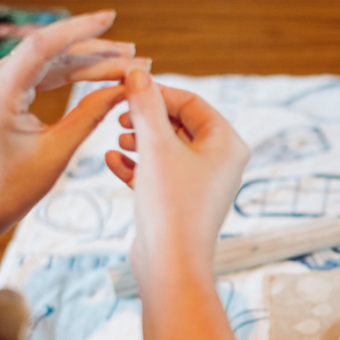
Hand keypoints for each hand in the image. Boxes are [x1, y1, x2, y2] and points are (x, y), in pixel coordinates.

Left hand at [0, 10, 149, 270]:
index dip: (80, 30)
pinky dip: (68, 74)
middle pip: (50, 51)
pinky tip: (97, 73)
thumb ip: (90, 115)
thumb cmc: (7, 189)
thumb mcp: (56, 153)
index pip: (43, 46)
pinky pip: (37, 74)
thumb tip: (121, 89)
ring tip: (125, 63)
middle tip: (134, 56)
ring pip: (46, 61)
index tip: (110, 18)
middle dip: (95, 51)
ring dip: (86, 61)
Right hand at [105, 71, 249, 284]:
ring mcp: (202, 184)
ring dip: (139, 140)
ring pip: (167, 148)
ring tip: (118, 141)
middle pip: (179, 124)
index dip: (156, 93)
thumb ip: (145, 106)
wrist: (171, 266)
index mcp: (227, 144)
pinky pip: (159, 173)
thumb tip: (137, 72)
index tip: (124, 89)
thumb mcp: (154, 146)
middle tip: (118, 116)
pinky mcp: (182, 202)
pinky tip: (112, 162)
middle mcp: (221, 162)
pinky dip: (137, 165)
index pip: (191, 102)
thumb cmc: (171, 205)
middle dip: (146, 118)